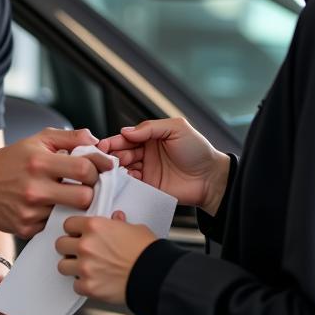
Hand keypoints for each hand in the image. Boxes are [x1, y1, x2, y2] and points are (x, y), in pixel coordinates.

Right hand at [0, 128, 112, 236]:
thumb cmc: (10, 160)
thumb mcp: (37, 140)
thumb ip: (70, 137)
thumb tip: (96, 142)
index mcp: (39, 162)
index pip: (84, 169)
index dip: (97, 169)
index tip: (98, 170)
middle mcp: (34, 188)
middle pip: (84, 198)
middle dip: (90, 192)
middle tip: (85, 187)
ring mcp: (30, 211)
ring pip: (70, 213)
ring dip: (71, 206)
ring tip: (63, 196)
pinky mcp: (26, 229)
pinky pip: (53, 225)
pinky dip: (54, 217)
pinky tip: (46, 207)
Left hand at [55, 211, 154, 304]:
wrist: (154, 275)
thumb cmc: (147, 251)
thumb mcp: (134, 228)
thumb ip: (119, 223)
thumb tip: (116, 218)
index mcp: (95, 226)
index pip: (68, 224)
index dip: (74, 229)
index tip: (78, 234)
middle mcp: (86, 245)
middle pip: (60, 244)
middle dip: (69, 247)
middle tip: (79, 251)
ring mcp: (85, 267)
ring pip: (62, 265)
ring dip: (72, 267)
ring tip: (84, 268)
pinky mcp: (88, 286)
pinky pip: (75, 285)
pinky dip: (83, 285)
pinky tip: (93, 281)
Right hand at [97, 118, 228, 214]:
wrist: (211, 178)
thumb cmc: (198, 150)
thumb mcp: (177, 128)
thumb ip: (151, 127)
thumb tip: (126, 131)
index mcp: (151, 137)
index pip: (127, 137)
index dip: (114, 140)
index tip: (103, 144)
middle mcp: (146, 153)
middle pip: (121, 152)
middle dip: (112, 155)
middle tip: (106, 158)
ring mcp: (147, 171)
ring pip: (123, 168)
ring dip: (116, 169)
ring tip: (112, 169)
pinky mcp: (149, 187)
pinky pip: (131, 184)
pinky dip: (124, 182)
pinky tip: (123, 179)